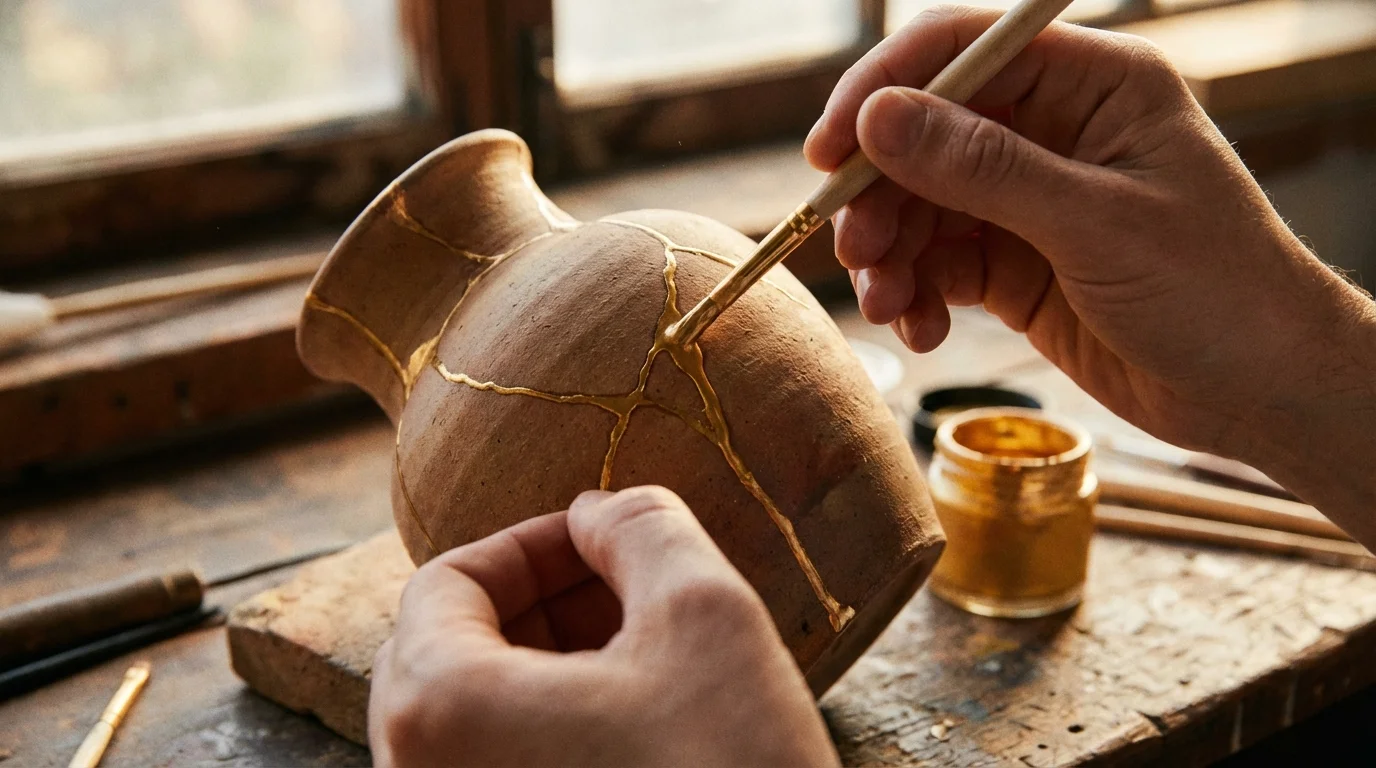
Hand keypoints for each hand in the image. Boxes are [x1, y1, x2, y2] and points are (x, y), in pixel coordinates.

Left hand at [368, 486, 839, 767]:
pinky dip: (552, 728)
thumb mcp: (708, 616)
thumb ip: (644, 528)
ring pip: (473, 718)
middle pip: (448, 650)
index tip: (608, 536)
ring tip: (644, 652)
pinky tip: (638, 722)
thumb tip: (603, 508)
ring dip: (551, 664)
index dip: (534, 540)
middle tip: (628, 587)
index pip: (446, 580)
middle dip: (542, 602)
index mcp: (440, 711)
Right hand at [805, 6, 1375, 532]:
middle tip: (856, 248)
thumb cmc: (1215, 290)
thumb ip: (983, 169)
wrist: (1260, 392)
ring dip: (890, 252)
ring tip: (888, 302)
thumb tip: (879, 120)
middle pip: (925, 135)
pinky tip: (922, 327)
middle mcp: (1054, 132)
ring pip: (921, 204)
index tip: (829, 152)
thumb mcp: (1095, 223)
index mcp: (1093, 86)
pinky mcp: (1016, 263)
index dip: (884, 91)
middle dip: (880, 193)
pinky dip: (916, 293)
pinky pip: (938, 263)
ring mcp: (1030, 200)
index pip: (963, 52)